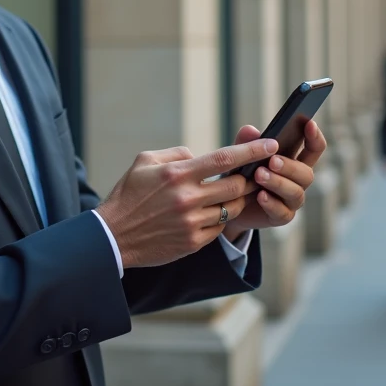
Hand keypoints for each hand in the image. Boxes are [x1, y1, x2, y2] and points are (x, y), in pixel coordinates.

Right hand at [95, 139, 276, 268]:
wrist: (113, 235)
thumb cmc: (129, 194)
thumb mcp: (145, 161)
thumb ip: (177, 154)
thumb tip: (200, 155)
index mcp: (178, 174)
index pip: (225, 158)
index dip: (252, 151)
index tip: (272, 143)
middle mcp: (188, 198)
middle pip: (236, 186)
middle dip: (249, 179)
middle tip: (252, 174)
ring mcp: (192, 223)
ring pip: (232, 209)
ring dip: (236, 200)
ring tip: (230, 194)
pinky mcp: (192, 242)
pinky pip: (220, 228)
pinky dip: (220, 218)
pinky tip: (211, 213)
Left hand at [221, 121, 327, 239]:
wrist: (229, 204)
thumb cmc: (242, 174)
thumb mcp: (241, 156)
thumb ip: (246, 143)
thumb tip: (251, 130)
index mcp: (294, 161)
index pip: (313, 149)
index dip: (315, 137)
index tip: (309, 123)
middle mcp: (297, 181)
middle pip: (306, 173)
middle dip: (290, 166)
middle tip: (272, 161)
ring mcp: (291, 200)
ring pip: (296, 192)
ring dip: (278, 183)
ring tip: (260, 175)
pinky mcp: (281, 216)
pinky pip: (282, 212)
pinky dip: (272, 203)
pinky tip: (260, 196)